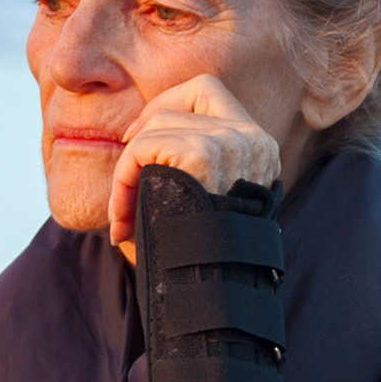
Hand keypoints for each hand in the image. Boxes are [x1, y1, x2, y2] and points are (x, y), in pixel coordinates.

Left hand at [109, 72, 282, 254]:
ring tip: (122, 211)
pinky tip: (121, 217)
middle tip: (126, 150)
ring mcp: (230, 143)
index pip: (213, 93)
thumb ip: (190, 168)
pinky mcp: (201, 154)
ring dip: (130, 165)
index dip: (174, 104)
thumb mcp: (205, 203)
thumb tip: (136, 138)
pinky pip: (142, 148)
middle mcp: (252, 140)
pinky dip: (122, 179)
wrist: (211, 290)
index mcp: (259, 149)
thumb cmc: (203, 260)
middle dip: (152, 116)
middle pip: (194, 90)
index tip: (143, 139)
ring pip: (161, 123)